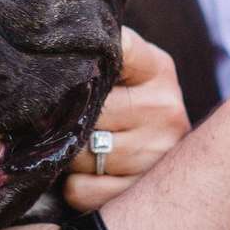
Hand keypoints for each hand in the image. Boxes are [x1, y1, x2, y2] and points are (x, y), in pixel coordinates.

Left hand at [61, 27, 187, 213]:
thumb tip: (43, 39)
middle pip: (88, 112)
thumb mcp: (127, 68)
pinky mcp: (142, 190)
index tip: (65, 69)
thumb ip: (100, 53)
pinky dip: (76, 185)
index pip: (113, 51)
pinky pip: (82, 189)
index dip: (81, 62)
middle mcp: (164, 108)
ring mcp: (157, 152)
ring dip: (70, 155)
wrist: (186, 162)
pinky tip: (89, 173)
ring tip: (81, 146)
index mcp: (158, 69)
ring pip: (80, 154)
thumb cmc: (131, 105)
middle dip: (68, 119)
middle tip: (62, 119)